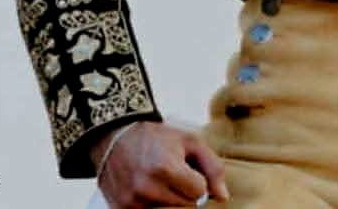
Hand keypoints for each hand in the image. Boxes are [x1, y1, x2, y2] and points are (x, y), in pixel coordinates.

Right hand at [91, 121, 229, 206]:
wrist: (115, 136)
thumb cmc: (156, 137)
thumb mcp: (189, 141)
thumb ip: (212, 167)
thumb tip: (223, 196)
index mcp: (166, 168)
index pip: (199, 192)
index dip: (197, 181)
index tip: (186, 169)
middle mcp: (147, 188)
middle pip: (186, 206)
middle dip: (185, 192)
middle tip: (172, 174)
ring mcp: (133, 201)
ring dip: (170, 200)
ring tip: (159, 181)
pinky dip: (154, 205)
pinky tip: (148, 190)